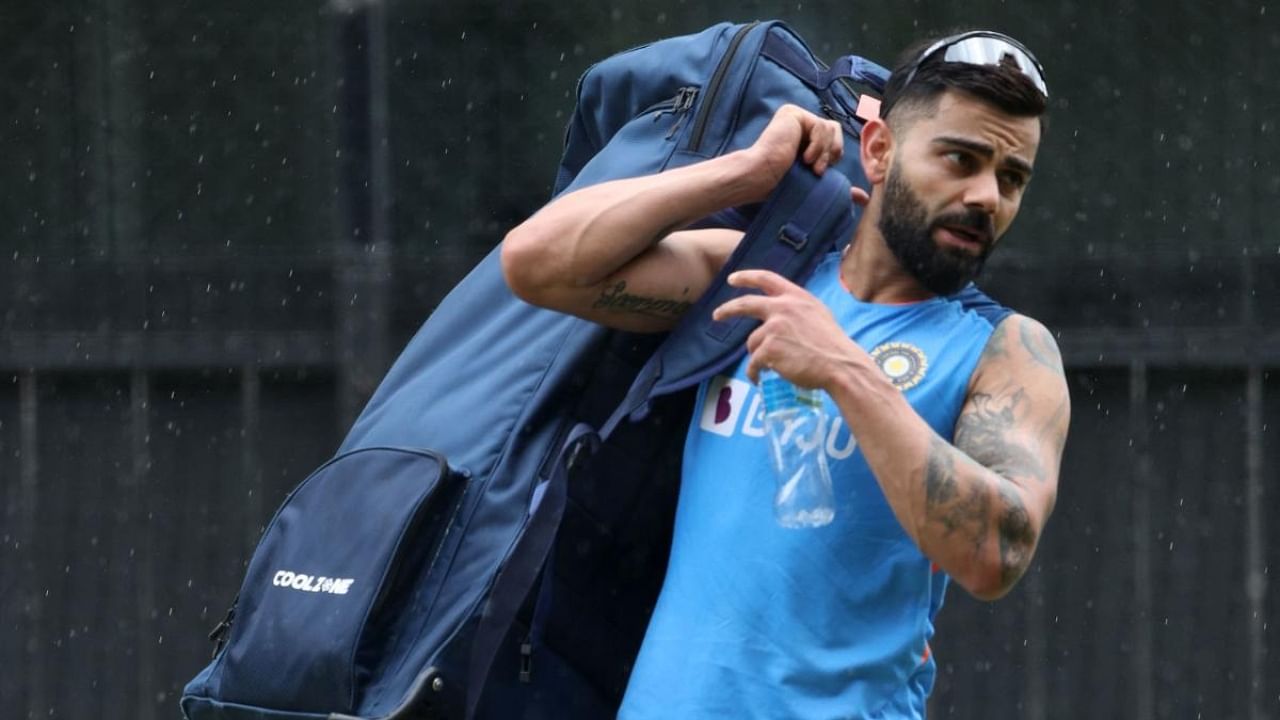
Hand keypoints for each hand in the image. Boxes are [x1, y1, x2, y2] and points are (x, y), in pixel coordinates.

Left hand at [712, 269, 859, 387]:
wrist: (840, 365)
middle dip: (727, 310)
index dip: (746, 277)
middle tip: (716, 315)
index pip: (766, 278)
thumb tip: (778, 315)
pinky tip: (759, 378)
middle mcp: (782, 308)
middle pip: (745, 304)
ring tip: (771, 366)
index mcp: (796, 296)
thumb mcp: (817, 314)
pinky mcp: (768, 349)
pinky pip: (754, 363)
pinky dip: (754, 372)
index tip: (732, 279)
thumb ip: (796, 310)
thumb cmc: (832, 344)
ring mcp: (774, 328)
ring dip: (757, 355)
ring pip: (752, 342)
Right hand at [745, 105, 844, 199]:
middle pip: (835, 129)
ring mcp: (795, 117)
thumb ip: (839, 183)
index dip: (832, 155)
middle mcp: (799, 123)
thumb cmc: (781, 184)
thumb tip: (864, 198)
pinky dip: (817, 145)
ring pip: (830, 128)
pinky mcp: (793, 114)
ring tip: (809, 165)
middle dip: (831, 152)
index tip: (818, 171)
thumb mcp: (816, 180)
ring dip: (823, 152)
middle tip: (817, 169)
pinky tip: (804, 156)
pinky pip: (820, 126)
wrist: (762, 179)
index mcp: (804, 137)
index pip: (833, 138)